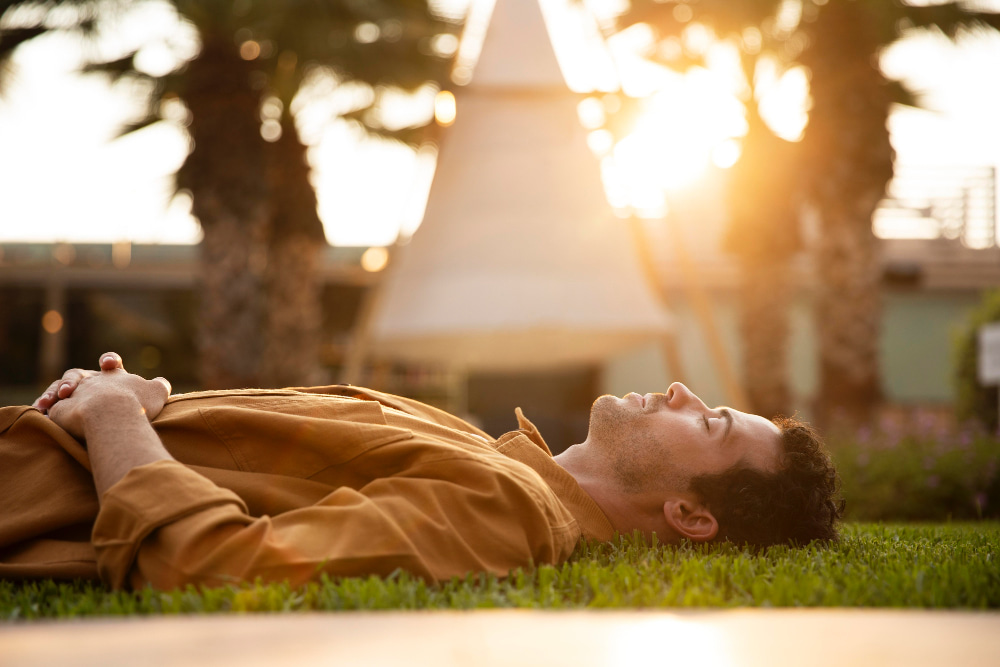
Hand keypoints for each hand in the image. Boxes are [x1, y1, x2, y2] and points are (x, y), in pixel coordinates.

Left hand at [35, 352, 171, 438]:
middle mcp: (93, 380)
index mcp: (115, 376)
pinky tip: (45, 413)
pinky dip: (47, 408)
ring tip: (52, 404)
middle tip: (73, 392)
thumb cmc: (136, 402)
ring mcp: (76, 393)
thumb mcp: (157, 392)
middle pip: (79, 374)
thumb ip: (160, 386)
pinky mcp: (60, 410)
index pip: (112, 362)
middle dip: (75, 381)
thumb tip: (162, 383)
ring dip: (56, 393)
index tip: (110, 365)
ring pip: (61, 387)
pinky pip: (50, 408)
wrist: (110, 412)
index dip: (111, 361)